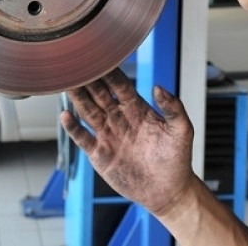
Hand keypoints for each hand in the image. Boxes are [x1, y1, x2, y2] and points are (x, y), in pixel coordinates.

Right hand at [60, 67, 195, 215]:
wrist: (168, 190)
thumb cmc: (176, 159)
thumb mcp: (181, 130)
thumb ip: (173, 108)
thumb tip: (159, 87)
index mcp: (137, 108)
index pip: (120, 85)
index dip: (110, 73)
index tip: (100, 57)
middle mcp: (119, 118)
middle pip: (99, 94)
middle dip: (89, 80)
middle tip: (77, 64)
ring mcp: (107, 134)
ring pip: (88, 111)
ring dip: (77, 98)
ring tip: (67, 84)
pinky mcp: (100, 153)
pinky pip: (83, 138)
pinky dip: (73, 127)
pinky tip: (65, 116)